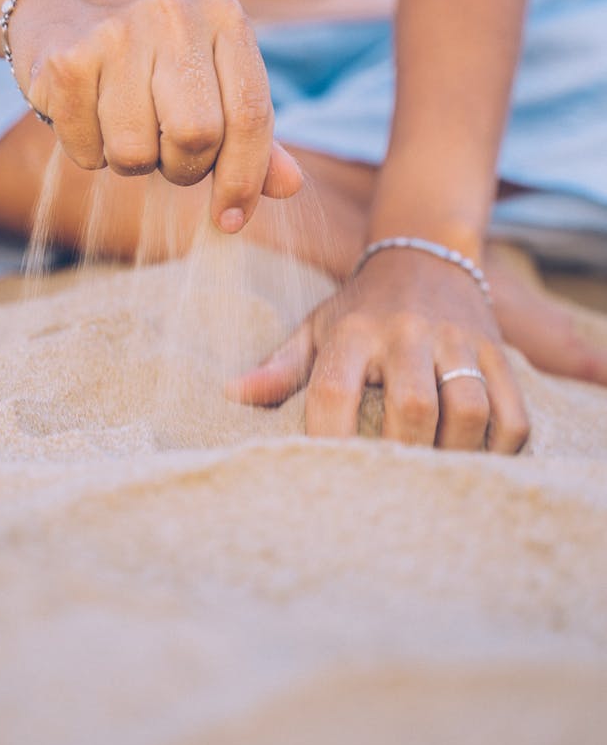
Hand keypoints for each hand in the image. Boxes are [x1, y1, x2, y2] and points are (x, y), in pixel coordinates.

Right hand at [7, 0, 301, 230]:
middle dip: (183, 167)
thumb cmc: (152, 57)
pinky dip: (90, 153)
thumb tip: (291, 187)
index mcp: (225, 18)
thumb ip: (251, 135)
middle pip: (197, 136)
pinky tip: (87, 114)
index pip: (252, 115)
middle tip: (166, 151)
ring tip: (123, 124)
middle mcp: (174, 16)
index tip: (230, 220)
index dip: (245, 179)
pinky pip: (88, 152)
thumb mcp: (211, 81)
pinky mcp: (66, 62)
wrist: (59, 5)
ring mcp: (116, 34)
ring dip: (132, 161)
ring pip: (136, 152)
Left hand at [229, 248, 530, 452]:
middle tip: (389, 488)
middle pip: (412, 408)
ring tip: (433, 478)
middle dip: (400, 457)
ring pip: (468, 409)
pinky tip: (476, 459)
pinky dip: (501, 445)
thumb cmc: (359, 309)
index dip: (328, 443)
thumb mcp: (315, 328)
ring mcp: (458, 341)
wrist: (426, 256)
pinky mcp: (498, 351)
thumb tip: (232, 394)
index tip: (326, 480)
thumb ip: (280, 367)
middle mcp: (407, 333)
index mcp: (354, 331)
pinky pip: (512, 411)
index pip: (335, 393)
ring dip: (453, 454)